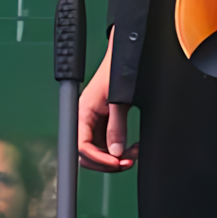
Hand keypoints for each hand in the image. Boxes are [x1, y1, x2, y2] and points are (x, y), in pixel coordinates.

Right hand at [77, 39, 136, 171]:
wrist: (126, 54)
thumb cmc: (117, 70)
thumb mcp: (118, 100)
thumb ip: (116, 127)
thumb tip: (116, 151)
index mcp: (83, 112)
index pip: (82, 146)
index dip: (98, 158)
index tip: (116, 163)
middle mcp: (87, 119)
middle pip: (89, 152)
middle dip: (107, 161)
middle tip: (126, 162)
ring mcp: (97, 121)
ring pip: (101, 150)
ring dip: (117, 156)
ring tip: (134, 153)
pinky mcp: (107, 121)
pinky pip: (110, 142)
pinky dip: (121, 148)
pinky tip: (132, 147)